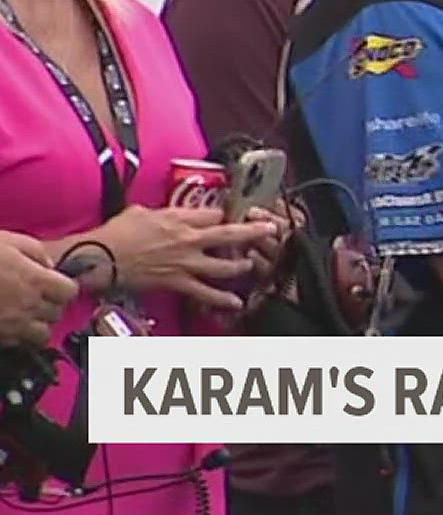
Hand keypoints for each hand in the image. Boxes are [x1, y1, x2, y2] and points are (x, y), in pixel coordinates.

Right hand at [0, 232, 77, 345]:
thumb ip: (35, 252)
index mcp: (35, 281)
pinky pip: (15, 344)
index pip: (69, 292)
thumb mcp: (8, 240)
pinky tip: (5, 322)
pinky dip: (15, 336)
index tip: (54, 284)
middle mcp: (26, 306)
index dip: (63, 287)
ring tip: (23, 315)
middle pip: (56, 315)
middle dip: (50, 306)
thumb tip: (49, 266)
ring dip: (36, 326)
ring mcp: (9, 326)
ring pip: (39, 336)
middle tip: (37, 298)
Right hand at [94, 205, 280, 312]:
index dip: (225, 215)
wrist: (99, 257)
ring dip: (241, 266)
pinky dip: (221, 298)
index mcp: (179, 218)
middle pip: (229, 233)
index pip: (214, 214)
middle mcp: (188, 239)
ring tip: (251, 265)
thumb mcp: (141, 211)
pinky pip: (203, 292)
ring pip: (224, 264)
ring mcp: (185, 262)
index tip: (231, 217)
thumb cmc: (116, 232)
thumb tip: (168, 214)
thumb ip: (163, 213)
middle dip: (253, 232)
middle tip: (271, 230)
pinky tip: (236, 303)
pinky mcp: (176, 282)